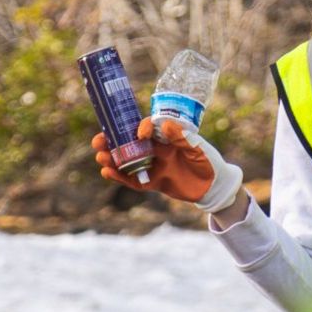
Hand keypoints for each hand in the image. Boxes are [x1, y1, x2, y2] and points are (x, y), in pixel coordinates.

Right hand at [92, 118, 244, 214]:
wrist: (213, 187)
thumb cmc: (208, 162)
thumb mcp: (198, 149)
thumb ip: (182, 138)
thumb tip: (166, 124)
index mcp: (165, 137)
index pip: (147, 128)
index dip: (140, 128)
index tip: (139, 134)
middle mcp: (154, 149)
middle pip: (128, 143)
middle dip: (112, 141)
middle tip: (98, 141)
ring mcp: (151, 165)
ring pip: (126, 160)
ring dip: (112, 158)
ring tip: (100, 157)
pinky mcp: (151, 182)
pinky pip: (132, 179)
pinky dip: (120, 176)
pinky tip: (107, 172)